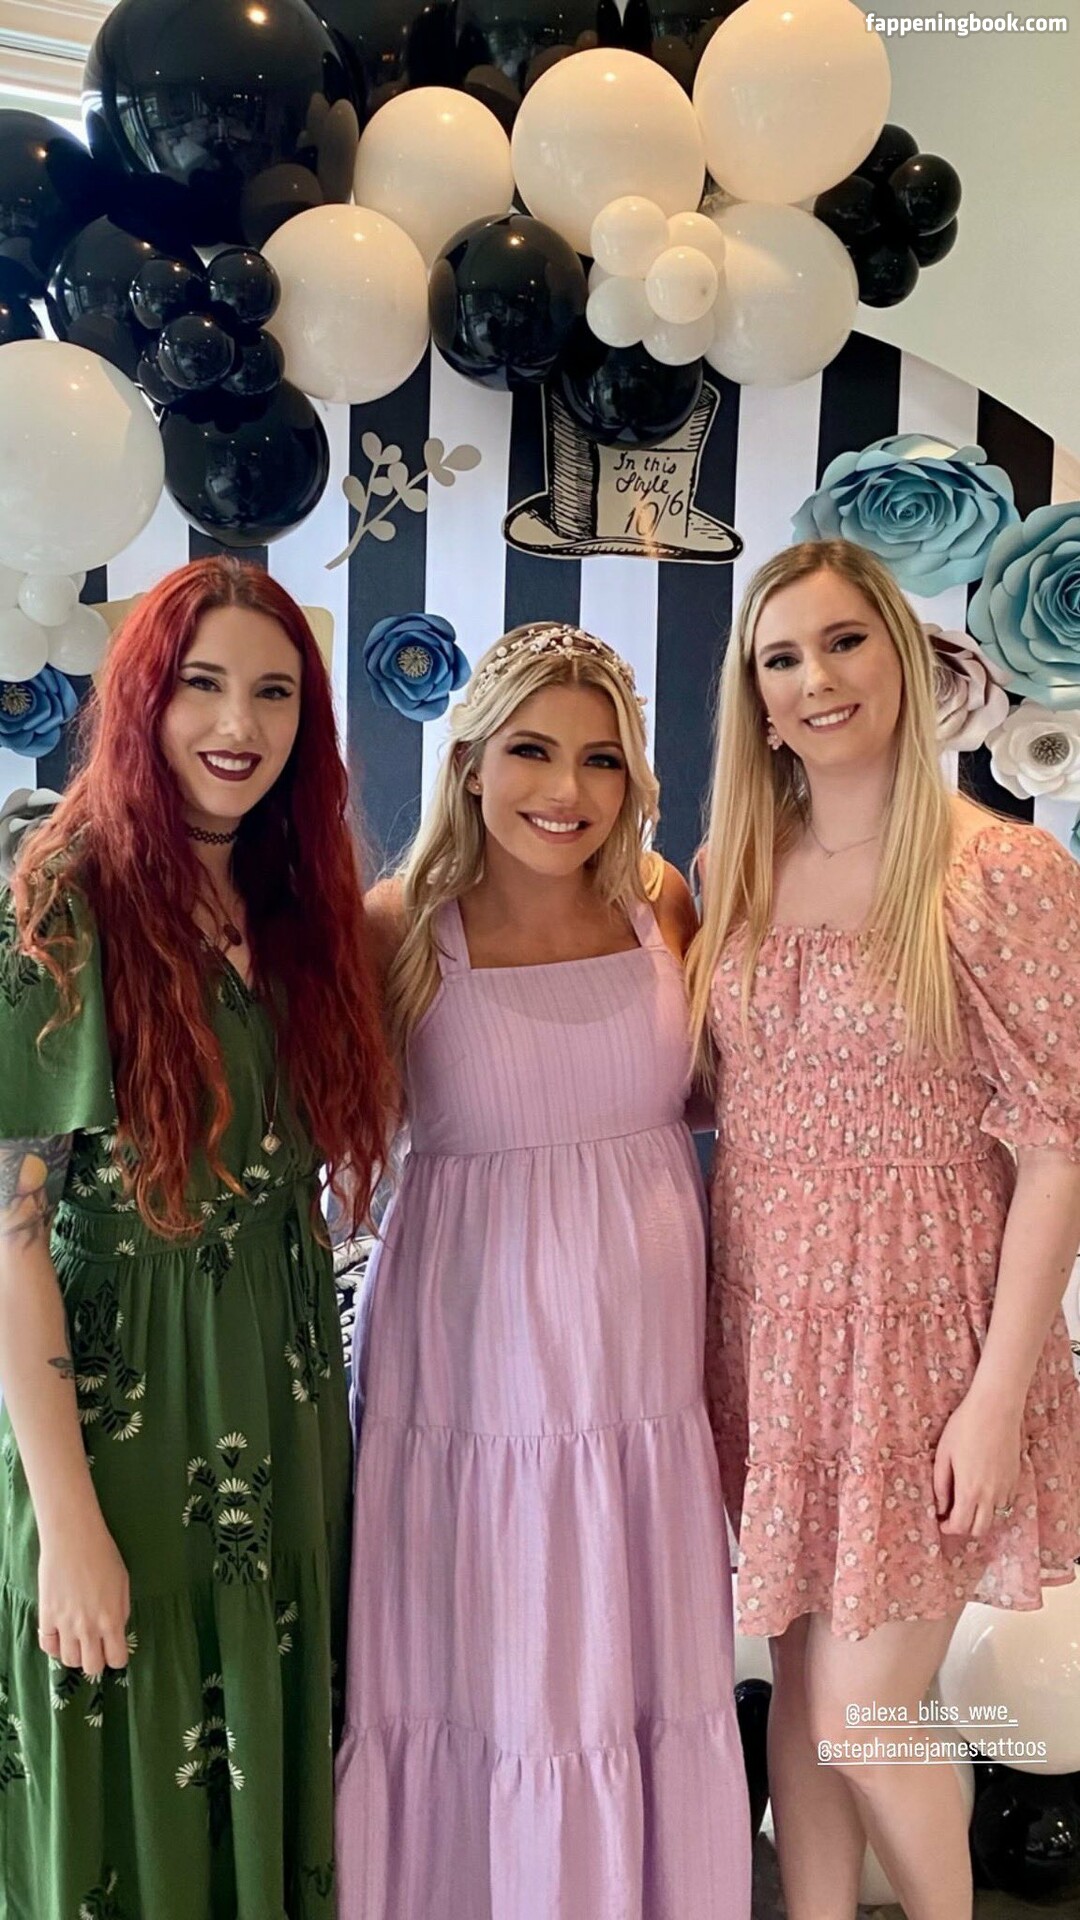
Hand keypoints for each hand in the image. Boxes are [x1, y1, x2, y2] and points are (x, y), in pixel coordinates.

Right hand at [37, 1517, 130, 1675]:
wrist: (72, 1538)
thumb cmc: (103, 1554)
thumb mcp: (123, 1583)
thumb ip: (121, 1611)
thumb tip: (116, 1630)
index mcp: (112, 1620)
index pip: (116, 1660)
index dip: (117, 1657)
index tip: (114, 1649)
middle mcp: (88, 1628)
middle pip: (92, 1667)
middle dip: (96, 1661)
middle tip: (96, 1647)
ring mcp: (65, 1625)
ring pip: (69, 1661)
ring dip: (76, 1653)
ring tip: (78, 1640)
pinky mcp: (46, 1617)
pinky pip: (48, 1646)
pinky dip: (54, 1646)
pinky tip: (60, 1634)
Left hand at [932, 1390, 1022, 1539]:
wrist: (995, 1408)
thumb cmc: (964, 1427)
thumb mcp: (943, 1454)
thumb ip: (941, 1485)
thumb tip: (941, 1507)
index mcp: (969, 1490)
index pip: (961, 1525)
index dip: (948, 1528)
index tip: (941, 1520)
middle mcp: (990, 1495)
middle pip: (980, 1529)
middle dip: (965, 1527)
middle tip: (954, 1514)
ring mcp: (1006, 1488)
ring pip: (996, 1517)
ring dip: (981, 1516)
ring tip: (969, 1501)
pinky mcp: (1016, 1479)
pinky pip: (1006, 1502)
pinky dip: (995, 1504)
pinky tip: (984, 1490)